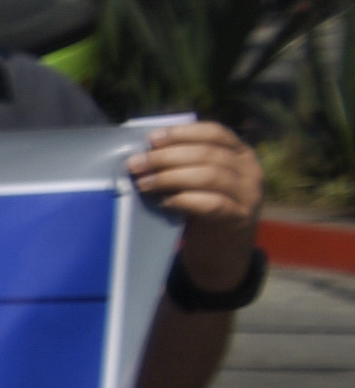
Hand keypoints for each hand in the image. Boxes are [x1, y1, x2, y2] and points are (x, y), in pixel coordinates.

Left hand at [132, 120, 262, 278]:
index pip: (215, 133)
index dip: (183, 133)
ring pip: (209, 176)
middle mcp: (250, 170)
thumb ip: (185, 165)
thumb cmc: (205, 212)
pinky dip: (184, 200)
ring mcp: (248, 194)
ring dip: (171, 177)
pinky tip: (164, 203)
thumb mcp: (201, 182)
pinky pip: (211, 204)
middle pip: (207, 154)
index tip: (152, 139)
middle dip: (167, 157)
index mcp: (241, 153)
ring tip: (144, 183)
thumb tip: (146, 152)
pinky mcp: (238, 218)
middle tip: (136, 164)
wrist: (224, 254)